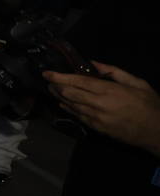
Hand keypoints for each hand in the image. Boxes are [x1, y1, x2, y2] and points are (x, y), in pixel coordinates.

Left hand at [43, 63, 159, 154]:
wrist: (157, 132)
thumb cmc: (149, 105)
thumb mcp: (137, 83)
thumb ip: (113, 71)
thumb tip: (93, 63)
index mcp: (109, 91)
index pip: (78, 82)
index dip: (59, 77)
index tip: (46, 73)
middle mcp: (99, 105)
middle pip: (69, 93)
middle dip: (55, 86)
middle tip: (48, 80)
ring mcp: (96, 118)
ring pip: (70, 105)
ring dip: (59, 96)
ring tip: (52, 89)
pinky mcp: (96, 128)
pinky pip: (77, 116)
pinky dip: (68, 108)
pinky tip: (63, 103)